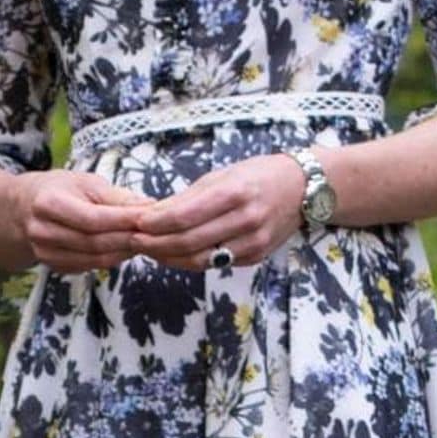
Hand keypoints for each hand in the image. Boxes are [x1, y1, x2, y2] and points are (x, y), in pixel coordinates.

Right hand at [12, 169, 152, 272]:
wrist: (22, 208)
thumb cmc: (57, 189)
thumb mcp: (84, 182)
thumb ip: (116, 196)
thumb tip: (150, 206)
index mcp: (48, 203)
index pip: (92, 218)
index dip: (123, 220)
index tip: (149, 216)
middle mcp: (42, 231)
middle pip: (94, 242)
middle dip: (128, 238)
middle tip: (154, 232)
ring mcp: (45, 253)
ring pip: (94, 259)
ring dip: (123, 252)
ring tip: (143, 240)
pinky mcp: (54, 267)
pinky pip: (89, 267)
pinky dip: (111, 260)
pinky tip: (124, 249)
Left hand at [128, 153, 306, 270]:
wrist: (303, 188)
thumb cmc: (257, 175)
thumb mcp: (222, 175)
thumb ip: (189, 197)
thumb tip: (153, 213)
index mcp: (234, 193)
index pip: (184, 215)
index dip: (156, 223)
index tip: (135, 223)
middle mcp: (245, 220)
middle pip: (189, 242)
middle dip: (156, 244)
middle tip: (133, 240)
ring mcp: (253, 242)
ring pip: (201, 259)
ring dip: (169, 257)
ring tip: (148, 249)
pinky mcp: (256, 256)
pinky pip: (216, 262)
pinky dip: (191, 259)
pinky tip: (174, 253)